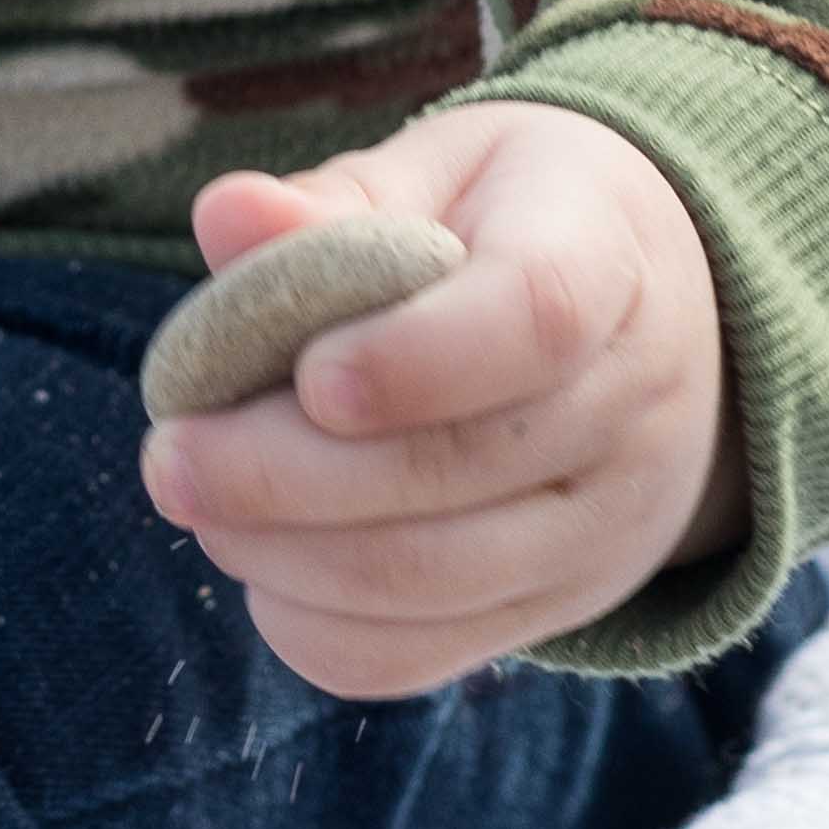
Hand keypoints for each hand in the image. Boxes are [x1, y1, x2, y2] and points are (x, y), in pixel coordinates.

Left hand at [139, 104, 743, 695]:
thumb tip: (226, 216)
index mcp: (608, 263)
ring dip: (284, 552)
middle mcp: (631, 410)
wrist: (658, 329)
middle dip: (284, 474)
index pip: (536, 316)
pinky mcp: (556, 610)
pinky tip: (258, 562)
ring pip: (435, 579)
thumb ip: (338, 200)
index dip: (411, 357)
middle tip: (170, 456)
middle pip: (462, 469)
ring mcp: (604, 528)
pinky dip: (315, 625)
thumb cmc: (514, 225)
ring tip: (196, 497)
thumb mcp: (449, 172)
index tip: (305, 377)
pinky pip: (424, 656)